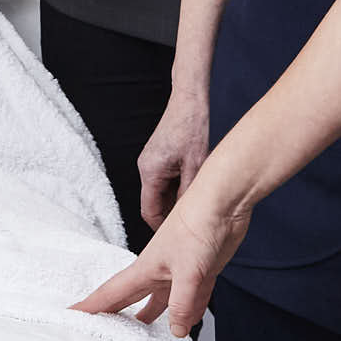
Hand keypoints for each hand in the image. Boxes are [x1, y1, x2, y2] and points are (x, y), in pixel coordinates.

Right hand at [70, 178, 250, 338]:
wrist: (223, 204)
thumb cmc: (197, 225)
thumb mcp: (188, 271)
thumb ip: (181, 303)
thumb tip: (176, 331)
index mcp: (146, 268)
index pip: (112, 292)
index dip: (92, 305)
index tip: (72, 315)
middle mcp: (159, 270)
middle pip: (133, 297)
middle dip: (118, 312)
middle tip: (104, 329)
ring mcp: (180, 270)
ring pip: (163, 298)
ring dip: (153, 312)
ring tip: (143, 327)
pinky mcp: (201, 271)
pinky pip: (191, 298)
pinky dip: (189, 310)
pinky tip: (189, 321)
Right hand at [137, 87, 209, 230]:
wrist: (188, 102)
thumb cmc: (192, 128)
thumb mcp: (195, 166)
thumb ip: (188, 193)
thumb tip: (189, 217)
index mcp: (150, 173)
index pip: (149, 212)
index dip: (162, 228)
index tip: (178, 238)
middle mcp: (145, 168)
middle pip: (153, 203)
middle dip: (170, 216)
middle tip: (191, 227)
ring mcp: (149, 162)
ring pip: (159, 192)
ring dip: (174, 201)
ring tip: (195, 208)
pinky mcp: (156, 157)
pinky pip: (163, 181)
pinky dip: (175, 189)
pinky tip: (192, 189)